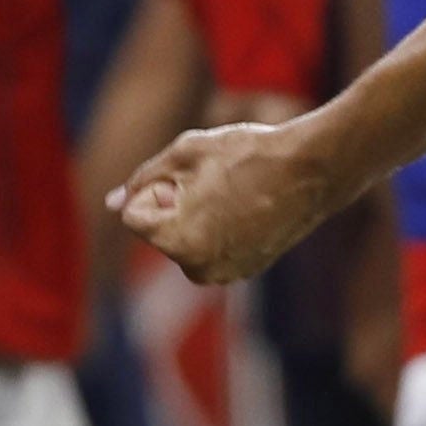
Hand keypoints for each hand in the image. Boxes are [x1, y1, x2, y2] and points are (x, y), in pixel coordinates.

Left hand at [115, 111, 362, 287]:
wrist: (313, 170)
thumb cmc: (248, 154)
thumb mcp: (185, 152)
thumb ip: (142, 178)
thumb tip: (112, 203)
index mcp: (176, 241)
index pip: (134, 215)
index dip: (156, 188)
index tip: (192, 178)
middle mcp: (198, 269)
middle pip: (158, 231)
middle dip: (173, 206)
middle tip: (215, 183)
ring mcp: (225, 274)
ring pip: (184, 240)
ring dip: (195, 217)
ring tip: (233, 194)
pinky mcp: (245, 271)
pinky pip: (211, 247)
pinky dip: (219, 228)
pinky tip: (248, 206)